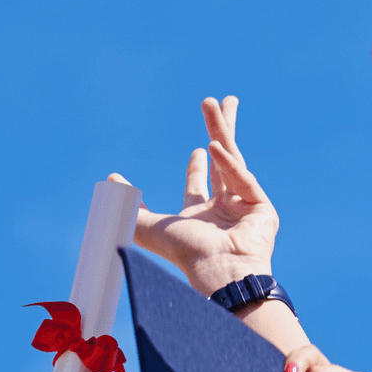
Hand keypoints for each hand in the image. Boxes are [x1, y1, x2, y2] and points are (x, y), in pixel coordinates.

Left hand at [133, 100, 278, 295]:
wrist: (217, 271)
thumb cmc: (184, 254)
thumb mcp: (148, 227)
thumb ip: (129, 205)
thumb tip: (109, 182)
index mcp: (200, 216)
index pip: (199, 183)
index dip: (198, 165)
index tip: (197, 148)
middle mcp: (224, 209)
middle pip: (222, 159)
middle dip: (219, 129)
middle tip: (216, 102)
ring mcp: (245, 207)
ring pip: (234, 158)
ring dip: (224, 128)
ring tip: (220, 100)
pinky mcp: (262, 207)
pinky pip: (241, 178)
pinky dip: (227, 163)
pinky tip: (212, 146)